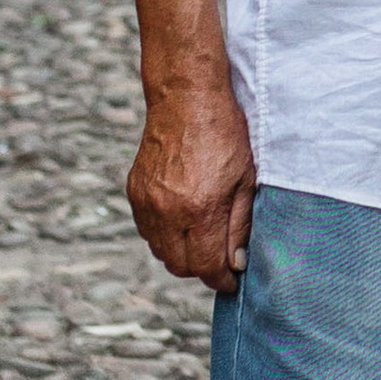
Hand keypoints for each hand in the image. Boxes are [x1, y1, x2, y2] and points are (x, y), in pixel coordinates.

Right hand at [126, 79, 255, 293]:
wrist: (186, 99)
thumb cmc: (224, 136)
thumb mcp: (245, 180)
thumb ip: (239, 225)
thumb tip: (235, 262)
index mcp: (201, 209)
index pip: (207, 267)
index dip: (222, 279)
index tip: (232, 280)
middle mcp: (169, 211)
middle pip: (181, 266)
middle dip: (202, 269)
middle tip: (219, 258)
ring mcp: (148, 202)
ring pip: (161, 252)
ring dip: (181, 254)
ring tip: (202, 238)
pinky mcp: (135, 192)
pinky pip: (148, 231)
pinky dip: (164, 235)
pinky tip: (182, 220)